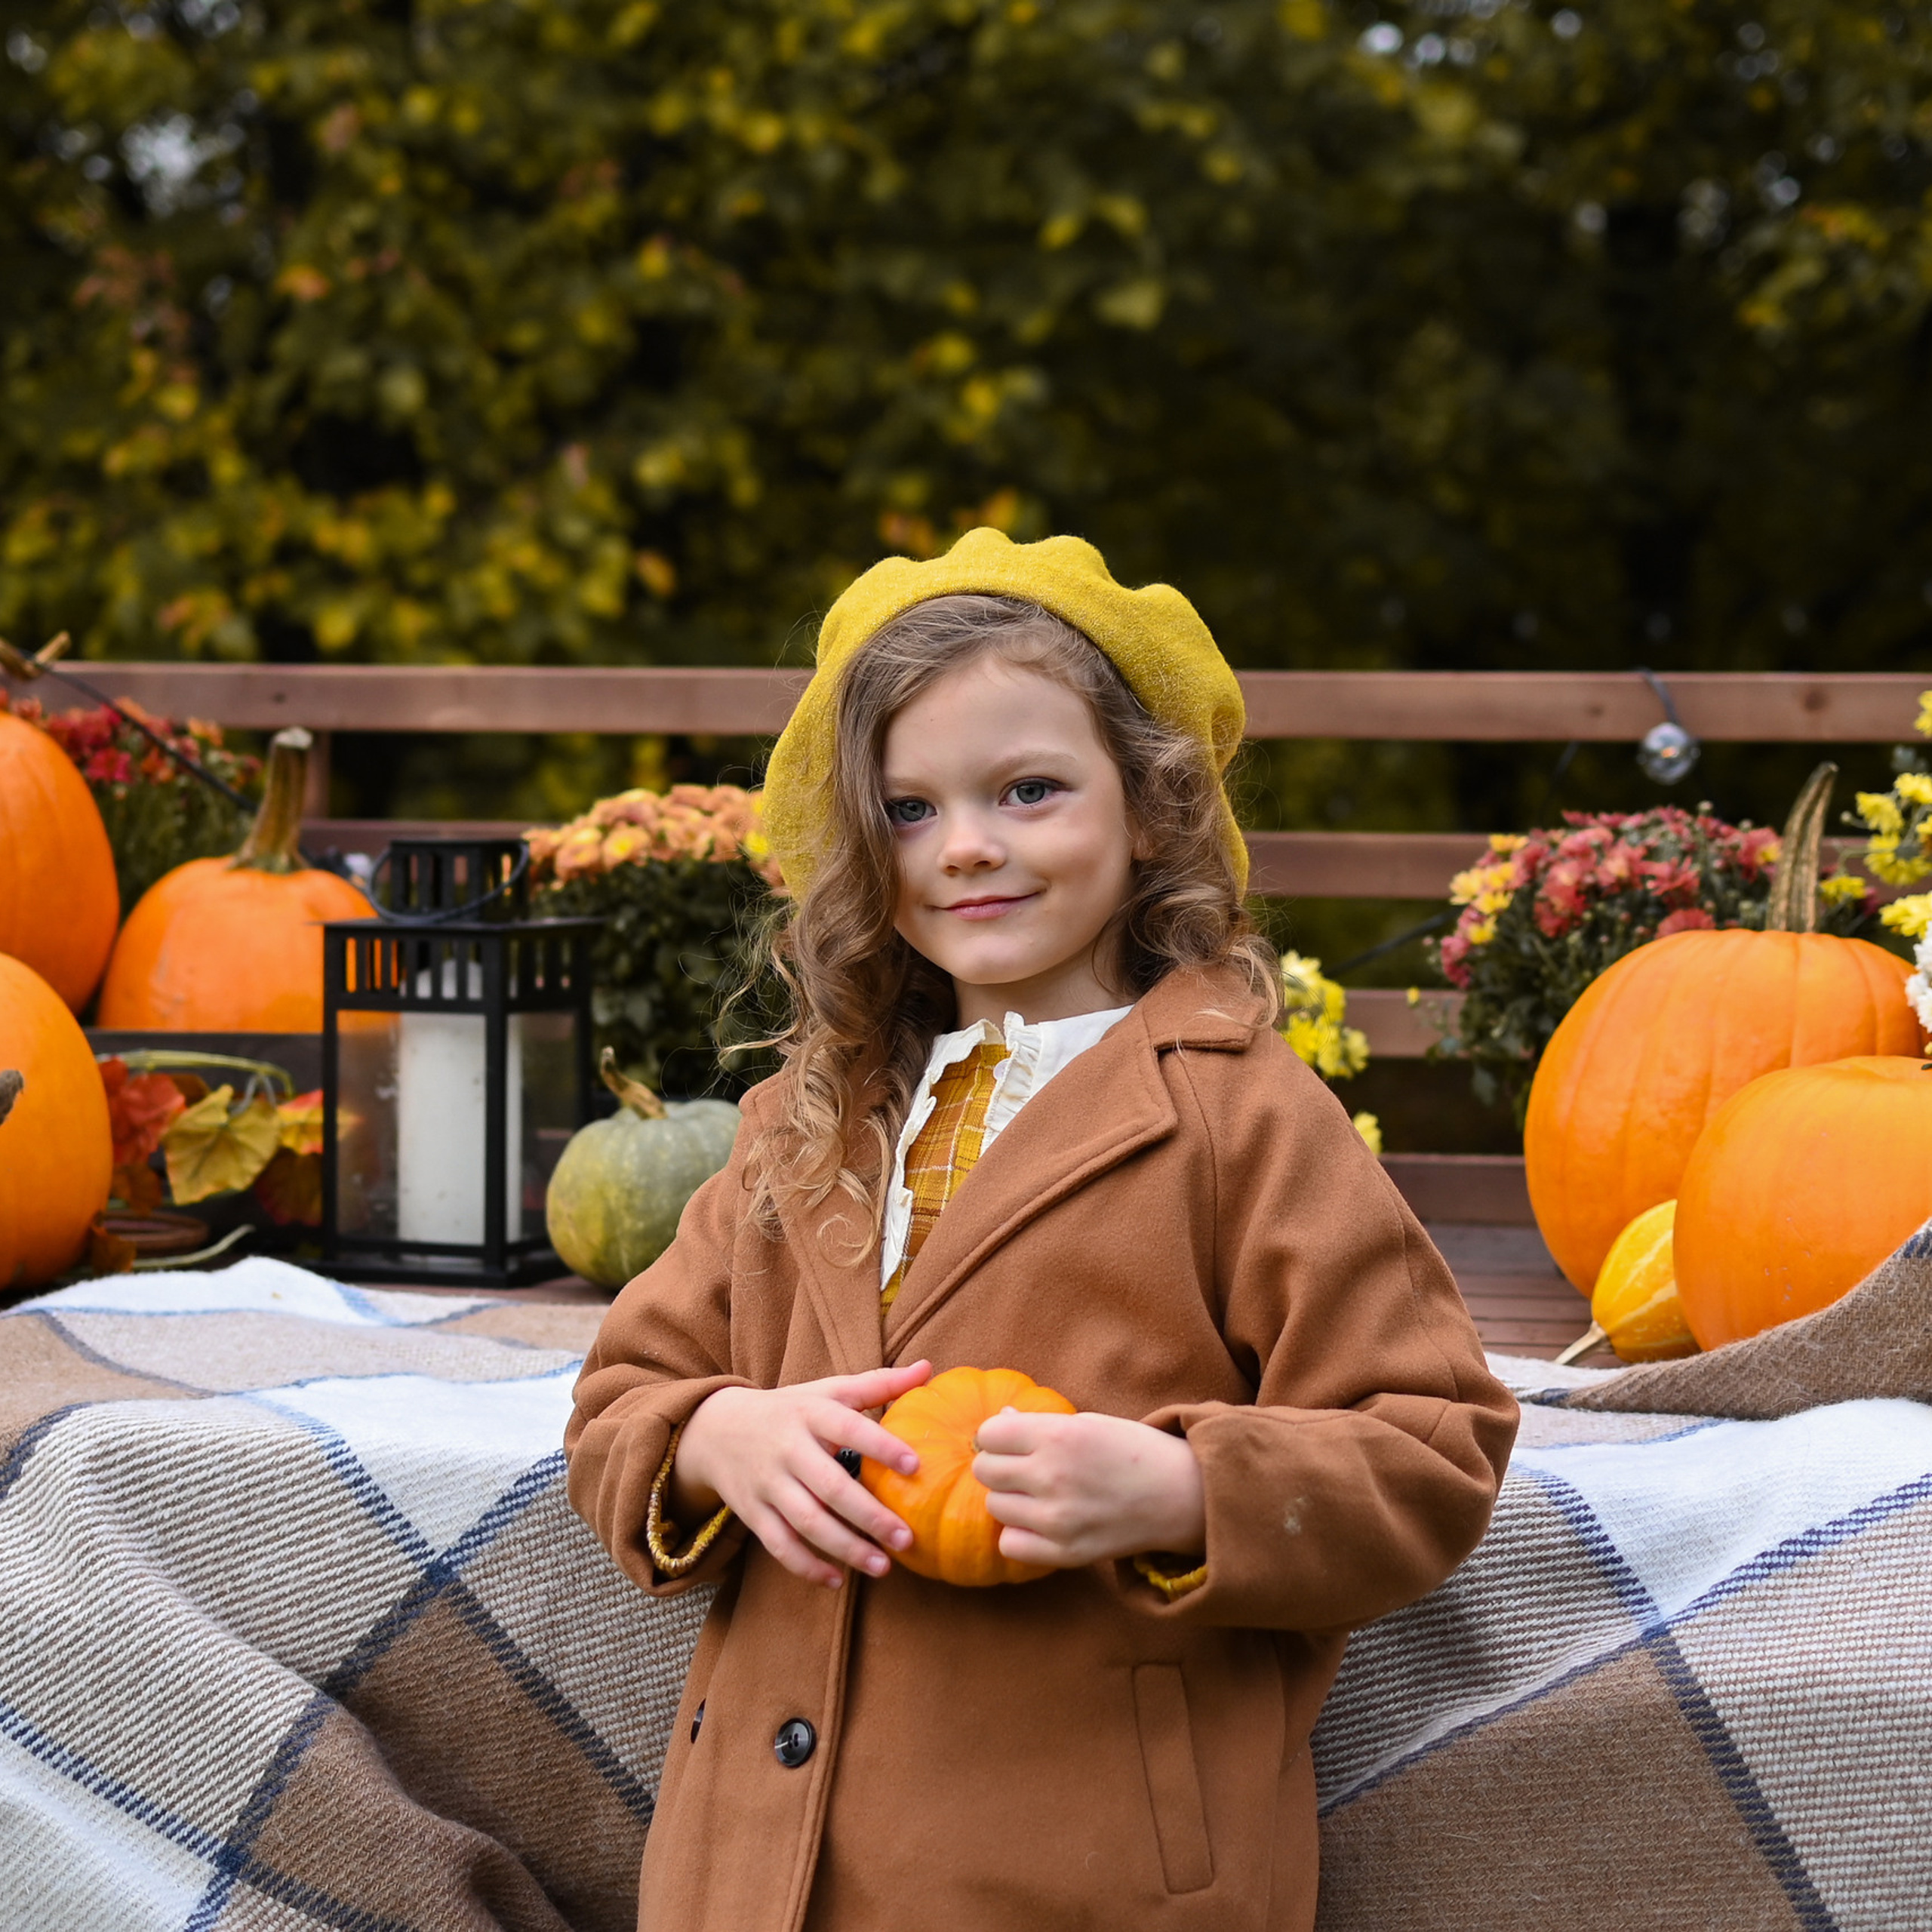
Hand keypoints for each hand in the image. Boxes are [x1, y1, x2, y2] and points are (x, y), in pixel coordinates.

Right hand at [673, 1363, 933, 1589]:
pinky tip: (837, 1579)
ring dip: (845, 1547)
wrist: (716, 1430)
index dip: (881, 1445)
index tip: (916, 1466)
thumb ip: (878, 1384)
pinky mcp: (752, 1512)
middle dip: (869, 1515)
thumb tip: (928, 1368)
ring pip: (806, 1521)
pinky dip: (806, 1565)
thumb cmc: (790, 1410)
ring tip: (883, 1566)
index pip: (848, 1427)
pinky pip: (779, 1544)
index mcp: (810, 1413)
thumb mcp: (827, 1391)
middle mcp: (787, 1448)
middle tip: (906, 1538)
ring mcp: (767, 1483)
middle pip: (830, 1486)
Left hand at [973, 1408, 1205, 1570]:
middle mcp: (1052, 1476)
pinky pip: (1010, 1545)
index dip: (996, 1436)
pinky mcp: (1065, 1553)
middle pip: (985, 1471)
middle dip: (998, 1466)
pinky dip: (1020, 1535)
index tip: (1012, 1441)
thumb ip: (1038, 1425)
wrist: (1179, 1495)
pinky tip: (1041, 1523)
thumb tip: (997, 1421)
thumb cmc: (1132, 1451)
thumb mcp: (1087, 1423)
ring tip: (1038, 1495)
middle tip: (1022, 1468)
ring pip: (995, 1508)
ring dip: (1010, 1500)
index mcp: (1058, 1436)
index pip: (988, 1434)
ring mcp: (1057, 1519)